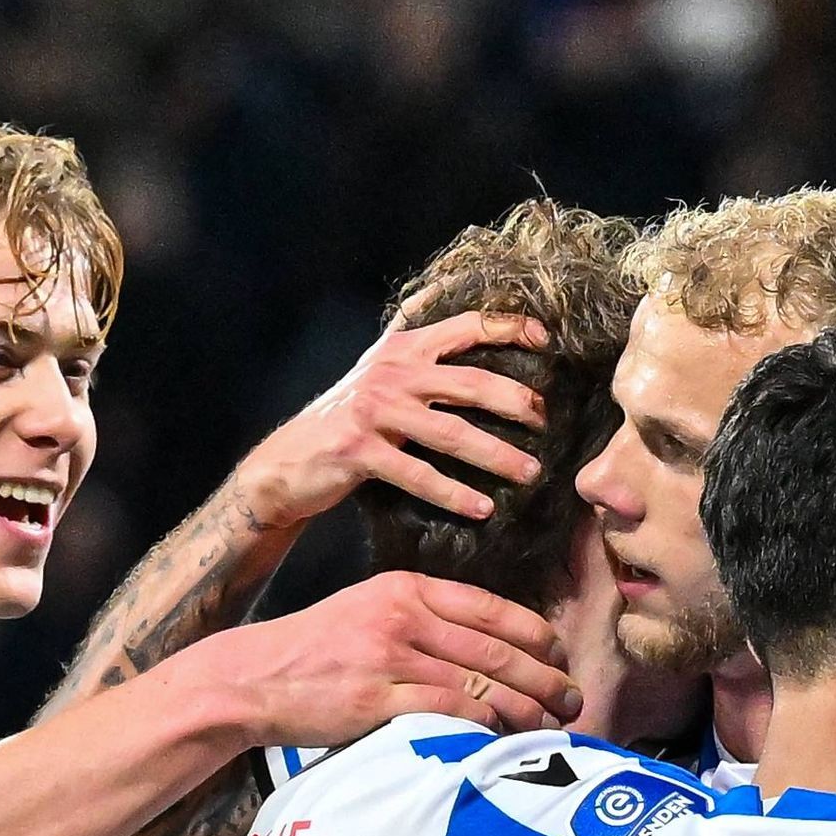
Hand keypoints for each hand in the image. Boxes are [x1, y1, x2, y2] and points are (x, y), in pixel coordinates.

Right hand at [196, 570, 577, 747]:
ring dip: (524, 709)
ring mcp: (390, 659)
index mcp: (405, 589)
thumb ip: (422, 618)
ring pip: (480, 684)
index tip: (560, 655)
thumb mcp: (368, 610)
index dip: (535, 634)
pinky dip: (482, 725)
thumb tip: (483, 645)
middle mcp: (403, 617)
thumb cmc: (316, 649)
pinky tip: (502, 737)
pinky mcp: (377, 700)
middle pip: (496, 649)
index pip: (489, 607)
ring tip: (549, 726)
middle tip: (572, 700)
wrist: (254, 677)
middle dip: (544, 677)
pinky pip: (448, 711)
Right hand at [233, 308, 555, 530]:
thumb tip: (472, 331)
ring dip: (497, 455)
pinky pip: (418, 475)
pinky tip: (482, 508)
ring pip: (452, 433)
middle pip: (470, 382)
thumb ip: (422, 352)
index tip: (547, 339)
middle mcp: (391, 373)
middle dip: (516, 401)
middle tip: (548, 422)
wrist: (287, 461)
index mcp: (403, 348)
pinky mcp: (360, 450)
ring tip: (530, 473)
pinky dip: (454, 494)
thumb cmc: (349, 419)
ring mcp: (375, 410)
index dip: (507, 328)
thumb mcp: (382, 372)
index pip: (465, 327)